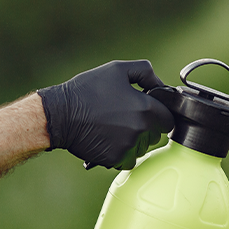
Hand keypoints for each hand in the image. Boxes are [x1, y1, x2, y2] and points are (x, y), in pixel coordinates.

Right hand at [37, 60, 174, 169]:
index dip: (160, 114)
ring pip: (142, 148)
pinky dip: (122, 153)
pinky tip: (109, 140)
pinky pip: (128, 159)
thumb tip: (161, 85)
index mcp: (146, 109)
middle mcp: (141, 131)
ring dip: (134, 141)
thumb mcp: (117, 69)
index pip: (169, 119)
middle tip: (125, 117)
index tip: (147, 111)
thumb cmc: (87, 90)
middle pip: (156, 135)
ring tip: (114, 128)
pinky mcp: (116, 159)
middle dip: (146, 127)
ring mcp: (128, 147)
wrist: (60, 114)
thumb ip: (145, 72)